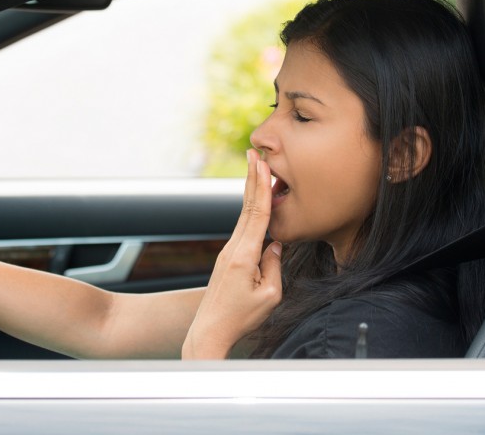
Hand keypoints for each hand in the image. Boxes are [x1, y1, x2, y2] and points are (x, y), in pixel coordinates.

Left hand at [182, 149, 282, 358]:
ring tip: (257, 169)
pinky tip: (257, 204)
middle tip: (254, 152)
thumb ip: (274, 265)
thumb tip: (275, 245)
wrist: (209, 333)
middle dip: (252, 178)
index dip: (262, 187)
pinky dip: (251, 211)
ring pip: (244, 216)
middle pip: (247, 207)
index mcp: (244, 255)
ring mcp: (228, 253)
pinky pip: (243, 229)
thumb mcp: (269, 296)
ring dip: (252, 191)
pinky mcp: (228, 260)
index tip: (263, 164)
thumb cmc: (240, 318)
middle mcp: (233, 249)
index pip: (257, 214)